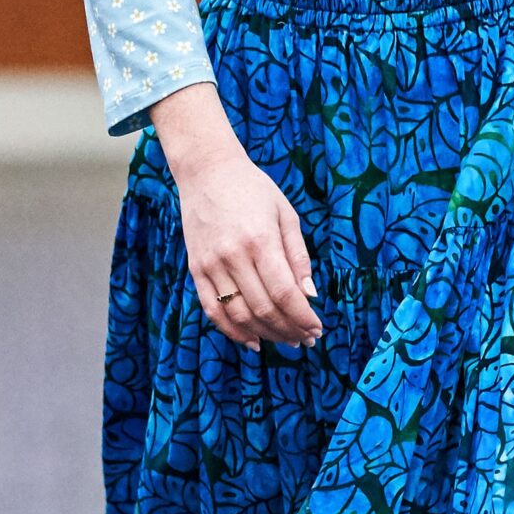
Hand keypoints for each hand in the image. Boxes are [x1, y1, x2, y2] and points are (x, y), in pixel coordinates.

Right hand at [149, 81, 322, 353]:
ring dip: (266, 335)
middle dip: (289, 331)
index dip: (303, 318)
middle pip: (264, 309)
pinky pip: (213, 310)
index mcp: (261, 240)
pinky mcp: (196, 269)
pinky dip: (232, 331)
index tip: (317, 328)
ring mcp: (211, 265)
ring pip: (239, 315)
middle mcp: (233, 256)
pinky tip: (252, 341)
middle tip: (306, 339)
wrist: (207, 171)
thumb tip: (310, 294)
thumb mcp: (286, 214)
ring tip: (286, 341)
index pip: (285, 294)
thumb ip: (298, 256)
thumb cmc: (253, 189)